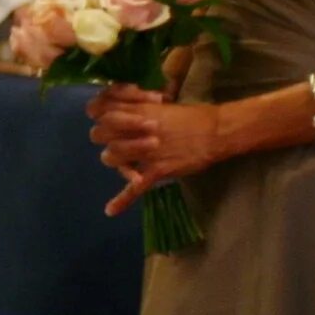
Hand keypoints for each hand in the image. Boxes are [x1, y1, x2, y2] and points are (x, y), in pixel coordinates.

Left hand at [90, 89, 233, 214]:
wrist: (216, 131)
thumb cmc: (190, 116)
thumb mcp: (157, 104)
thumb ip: (134, 108)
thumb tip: (117, 111)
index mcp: (135, 110)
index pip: (98, 110)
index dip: (98, 114)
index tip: (104, 117)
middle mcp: (135, 129)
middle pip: (98, 134)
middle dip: (105, 137)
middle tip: (119, 140)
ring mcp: (145, 150)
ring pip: (111, 157)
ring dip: (116, 160)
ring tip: (128, 163)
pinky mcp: (158, 169)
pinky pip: (135, 187)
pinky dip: (122, 200)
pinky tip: (110, 211)